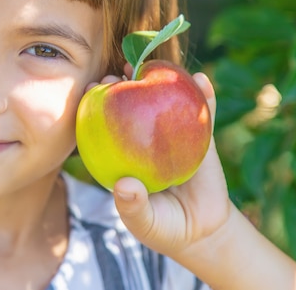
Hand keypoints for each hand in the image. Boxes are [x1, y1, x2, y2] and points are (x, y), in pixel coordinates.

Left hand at [106, 69, 231, 257]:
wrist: (201, 232)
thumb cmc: (164, 227)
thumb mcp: (145, 223)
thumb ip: (133, 208)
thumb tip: (124, 185)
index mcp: (125, 154)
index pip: (107, 125)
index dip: (97, 106)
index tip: (91, 90)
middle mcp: (147, 139)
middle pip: (134, 105)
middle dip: (123, 84)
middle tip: (117, 73)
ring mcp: (174, 134)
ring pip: (167, 102)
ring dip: (161, 80)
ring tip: (153, 64)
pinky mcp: (201, 137)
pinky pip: (203, 114)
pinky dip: (204, 97)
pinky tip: (202, 81)